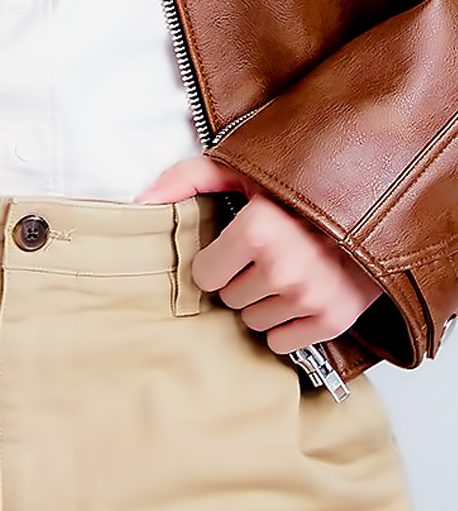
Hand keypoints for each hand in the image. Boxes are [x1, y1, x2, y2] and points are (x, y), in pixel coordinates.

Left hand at [136, 153, 377, 350]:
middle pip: (229, 298)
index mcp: (257, 229)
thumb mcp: (241, 169)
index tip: (235, 245)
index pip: (204, 275)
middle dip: (241, 278)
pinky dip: (287, 323)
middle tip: (266, 254)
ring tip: (286, 269)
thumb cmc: (298, 186)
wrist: (371, 204)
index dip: (216, 259)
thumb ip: (187, 179)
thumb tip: (140, 203)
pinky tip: (300, 293)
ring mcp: (310, 297)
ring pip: (253, 320)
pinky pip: (281, 341)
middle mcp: (283, 267)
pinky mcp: (332, 320)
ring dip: (263, 300)